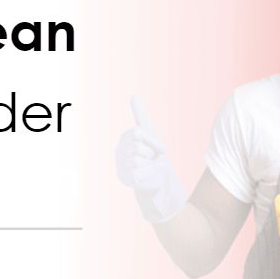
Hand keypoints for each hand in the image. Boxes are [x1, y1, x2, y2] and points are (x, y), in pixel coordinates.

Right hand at [115, 95, 185, 223]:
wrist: (159, 183)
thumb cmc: (154, 158)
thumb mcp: (151, 136)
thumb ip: (141, 116)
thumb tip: (134, 96)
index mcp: (126, 139)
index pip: (138, 132)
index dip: (153, 141)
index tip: (159, 150)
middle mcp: (120, 151)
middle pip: (139, 145)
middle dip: (152, 153)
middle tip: (153, 161)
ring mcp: (121, 165)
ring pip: (138, 158)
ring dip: (151, 164)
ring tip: (150, 168)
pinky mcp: (124, 178)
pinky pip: (139, 171)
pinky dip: (149, 174)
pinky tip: (147, 177)